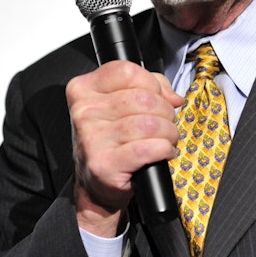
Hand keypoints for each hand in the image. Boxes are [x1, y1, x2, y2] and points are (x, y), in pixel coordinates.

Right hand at [66, 60, 182, 236]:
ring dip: (168, 132)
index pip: (128, 71)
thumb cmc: (111, 141)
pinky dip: (164, 149)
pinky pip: (149, 148)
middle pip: (144, 98)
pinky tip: (163, 152)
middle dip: (165, 111)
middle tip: (164, 123)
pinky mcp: (105, 164)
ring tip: (165, 139)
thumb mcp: (120, 105)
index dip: (152, 83)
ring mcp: (92, 138)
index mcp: (84, 90)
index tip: (157, 97)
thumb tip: (171, 96)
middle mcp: (84, 112)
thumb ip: (148, 87)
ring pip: (151, 123)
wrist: (96, 185)